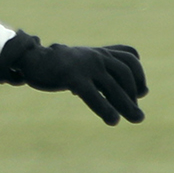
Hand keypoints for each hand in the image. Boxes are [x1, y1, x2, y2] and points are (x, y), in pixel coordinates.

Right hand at [0, 31, 146, 125]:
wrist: (31, 60)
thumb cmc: (61, 66)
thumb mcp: (84, 63)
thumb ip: (104, 72)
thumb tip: (124, 93)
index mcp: (99, 52)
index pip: (129, 57)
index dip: (139, 75)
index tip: (142, 93)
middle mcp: (96, 56)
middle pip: (125, 73)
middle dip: (134, 94)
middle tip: (138, 115)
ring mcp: (85, 65)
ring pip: (113, 85)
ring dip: (127, 104)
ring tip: (136, 119)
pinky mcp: (72, 76)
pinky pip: (93, 94)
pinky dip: (106, 108)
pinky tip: (113, 120)